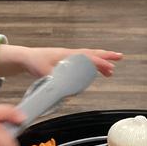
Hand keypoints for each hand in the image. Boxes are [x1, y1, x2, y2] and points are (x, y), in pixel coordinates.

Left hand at [0, 45, 121, 78]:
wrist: (27, 57)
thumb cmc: (35, 62)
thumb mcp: (43, 72)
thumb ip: (54, 81)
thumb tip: (64, 92)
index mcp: (67, 55)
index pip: (87, 58)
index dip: (99, 63)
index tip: (110, 67)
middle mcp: (70, 54)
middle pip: (91, 54)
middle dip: (106, 56)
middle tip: (120, 57)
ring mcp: (69, 56)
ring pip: (88, 57)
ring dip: (100, 62)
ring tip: (111, 70)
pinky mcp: (66, 60)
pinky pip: (83, 61)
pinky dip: (91, 64)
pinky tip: (94, 71)